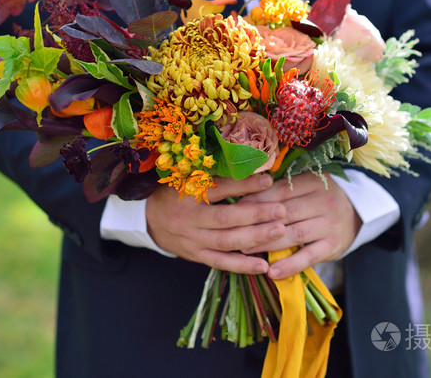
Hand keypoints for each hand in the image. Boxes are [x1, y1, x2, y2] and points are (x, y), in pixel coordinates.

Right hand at [145, 173, 287, 273]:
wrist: (148, 219)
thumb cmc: (176, 192)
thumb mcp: (187, 176)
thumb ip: (215, 174)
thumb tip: (252, 164)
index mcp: (187, 193)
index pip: (219, 189)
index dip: (244, 185)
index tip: (269, 180)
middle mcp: (189, 218)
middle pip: (225, 218)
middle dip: (256, 214)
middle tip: (282, 210)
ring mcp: (192, 240)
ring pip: (226, 241)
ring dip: (255, 238)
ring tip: (280, 231)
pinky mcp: (196, 256)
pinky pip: (221, 263)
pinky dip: (242, 266)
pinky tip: (263, 266)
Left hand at [239, 172, 361, 279]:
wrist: (357, 213)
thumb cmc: (319, 199)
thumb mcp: (305, 187)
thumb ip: (280, 191)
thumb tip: (242, 199)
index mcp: (313, 182)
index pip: (281, 190)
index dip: (257, 199)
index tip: (236, 208)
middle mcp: (324, 201)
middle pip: (286, 213)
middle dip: (257, 223)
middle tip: (233, 232)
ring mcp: (330, 225)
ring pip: (294, 234)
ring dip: (268, 244)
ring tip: (245, 251)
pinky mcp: (333, 246)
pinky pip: (308, 257)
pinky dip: (290, 265)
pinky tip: (272, 272)